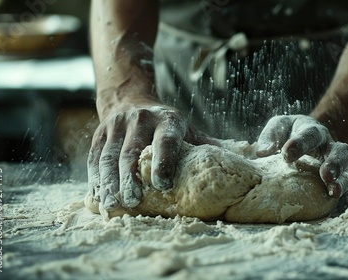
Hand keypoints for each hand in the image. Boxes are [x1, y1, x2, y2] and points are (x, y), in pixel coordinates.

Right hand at [87, 105, 218, 210]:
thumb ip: (209, 146)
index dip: (164, 161)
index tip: (163, 184)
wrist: (130, 99)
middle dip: (131, 178)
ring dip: (109, 182)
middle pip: (132, 151)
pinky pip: (95, 158)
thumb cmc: (165, 124)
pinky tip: (98, 197)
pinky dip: (95, 179)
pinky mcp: (99, 134)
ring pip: (109, 156)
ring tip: (113, 205)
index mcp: (167, 120)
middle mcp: (140, 120)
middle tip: (133, 201)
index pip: (166, 140)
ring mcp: (116, 126)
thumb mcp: (188, 129)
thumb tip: (253, 156)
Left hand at [256, 115, 347, 199]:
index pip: (310, 135)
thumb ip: (270, 136)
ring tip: (333, 192)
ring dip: (342, 181)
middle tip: (325, 174)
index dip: (300, 144)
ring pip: (347, 171)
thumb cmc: (288, 133)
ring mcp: (337, 165)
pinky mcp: (338, 181)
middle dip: (334, 163)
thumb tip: (262, 152)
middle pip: (339, 152)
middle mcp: (329, 148)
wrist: (304, 138)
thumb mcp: (279, 127)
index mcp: (313, 132)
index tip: (286, 154)